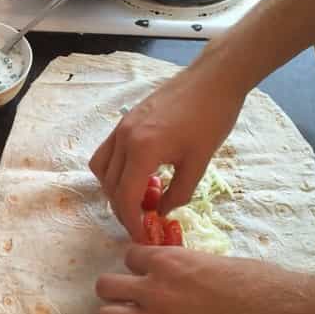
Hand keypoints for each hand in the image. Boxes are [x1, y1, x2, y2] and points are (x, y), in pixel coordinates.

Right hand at [89, 68, 244, 238]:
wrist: (213, 79)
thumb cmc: (212, 118)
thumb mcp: (199, 163)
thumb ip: (178, 193)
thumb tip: (162, 211)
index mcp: (142, 150)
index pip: (125, 197)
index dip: (131, 221)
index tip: (142, 235)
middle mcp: (124, 138)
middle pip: (110, 186)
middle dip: (123, 209)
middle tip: (142, 221)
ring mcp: (121, 127)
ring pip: (101, 169)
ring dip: (115, 189)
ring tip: (139, 197)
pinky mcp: (125, 120)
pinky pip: (107, 152)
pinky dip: (115, 170)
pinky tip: (139, 173)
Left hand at [95, 244, 314, 313]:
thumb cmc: (260, 283)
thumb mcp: (214, 261)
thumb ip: (185, 267)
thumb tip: (175, 273)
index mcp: (169, 261)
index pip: (129, 258)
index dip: (138, 268)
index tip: (150, 277)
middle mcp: (157, 288)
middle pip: (105, 287)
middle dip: (116, 293)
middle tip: (132, 301)